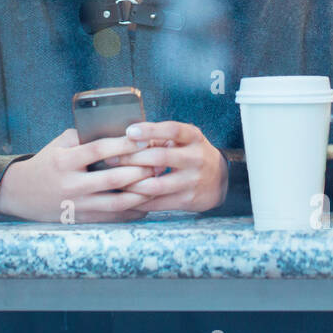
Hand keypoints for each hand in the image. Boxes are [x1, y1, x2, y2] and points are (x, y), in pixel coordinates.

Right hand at [0, 128, 154, 222]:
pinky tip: (147, 203)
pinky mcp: (82, 218)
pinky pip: (113, 216)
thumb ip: (83, 137)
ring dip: (141, 193)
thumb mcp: (58, 144)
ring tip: (157, 183)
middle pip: (113, 178)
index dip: (123, 145)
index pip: (99, 150)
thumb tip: (116, 130)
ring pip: (117, 201)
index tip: (143, 139)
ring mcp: (77, 204)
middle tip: (158, 162)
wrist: (20, 193)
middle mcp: (71, 184)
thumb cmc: (45, 163)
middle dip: (140, 170)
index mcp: (64, 161)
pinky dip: (132, 211)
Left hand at [113, 121, 227, 212]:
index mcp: (193, 137)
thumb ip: (159, 137)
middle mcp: (195, 158)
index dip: (150, 130)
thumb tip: (126, 138)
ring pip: (156, 185)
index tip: (129, 131)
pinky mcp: (188, 200)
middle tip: (110, 159)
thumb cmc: (193, 154)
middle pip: (159, 158)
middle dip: (131, 159)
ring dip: (132, 184)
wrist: (221, 180)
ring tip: (115, 180)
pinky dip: (139, 201)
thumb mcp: (184, 140)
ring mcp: (192, 180)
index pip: (173, 130)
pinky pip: (158, 203)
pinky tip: (125, 197)